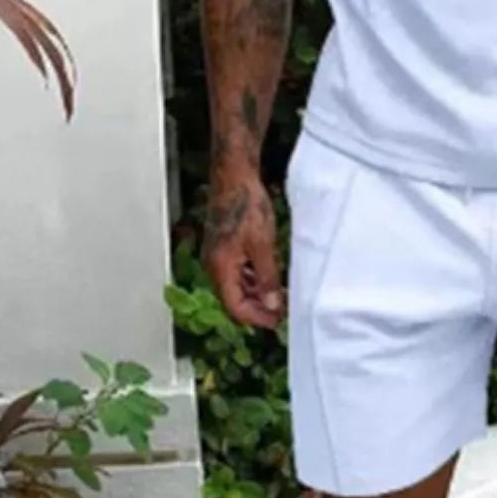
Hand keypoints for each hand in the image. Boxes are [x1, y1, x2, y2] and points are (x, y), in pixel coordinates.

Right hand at [203, 173, 284, 328]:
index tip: (277, 321)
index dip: (256, 318)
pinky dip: (253, 279)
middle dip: (257, 308)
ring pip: (236, 287)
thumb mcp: (263, 245)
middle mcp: (213, 265)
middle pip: (233, 299)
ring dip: (256, 294)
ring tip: (280, 296)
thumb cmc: (245, 204)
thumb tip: (272, 304)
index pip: (235, 307)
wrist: (234, 176)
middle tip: (282, 311)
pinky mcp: (223, 248)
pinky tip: (270, 278)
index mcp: (219, 268)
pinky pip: (236, 272)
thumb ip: (267, 278)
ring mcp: (217, 256)